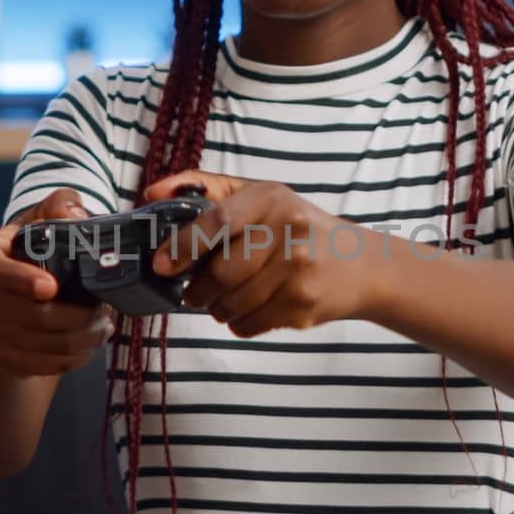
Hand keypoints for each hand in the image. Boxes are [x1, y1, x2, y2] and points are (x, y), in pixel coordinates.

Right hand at [0, 187, 114, 378]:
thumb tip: (75, 215)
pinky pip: (47, 366)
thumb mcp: (40, 219)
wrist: (5, 298)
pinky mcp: (4, 360)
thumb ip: (59, 204)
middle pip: (32, 317)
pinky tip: (90, 342)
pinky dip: (76, 357)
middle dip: (78, 315)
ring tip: (104, 323)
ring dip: (84, 338)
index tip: (52, 286)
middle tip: (105, 307)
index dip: (21, 281)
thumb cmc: (29, 251)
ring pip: (46, 346)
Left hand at [142, 172, 379, 337]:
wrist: (360, 266)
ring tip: (222, 300)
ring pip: (231, 304)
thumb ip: (206, 189)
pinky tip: (249, 309)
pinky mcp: (302, 305)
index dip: (184, 245)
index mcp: (272, 198)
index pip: (218, 220)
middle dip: (197, 289)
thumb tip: (152, 194)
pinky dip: (238, 322)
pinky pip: (249, 324)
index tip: (163, 264)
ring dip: (216, 308)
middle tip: (193, 291)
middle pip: (221, 273)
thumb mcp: (261, 196)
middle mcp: (289, 231)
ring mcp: (298, 271)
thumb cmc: (297, 227)